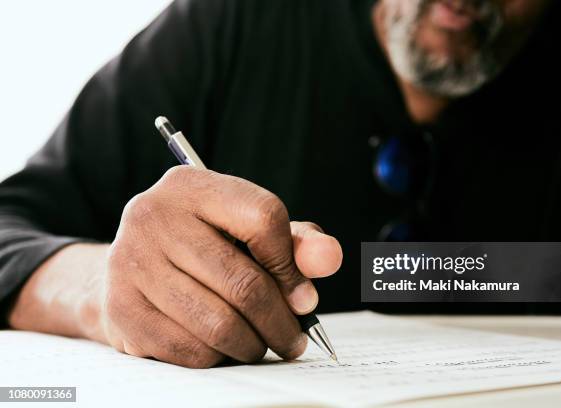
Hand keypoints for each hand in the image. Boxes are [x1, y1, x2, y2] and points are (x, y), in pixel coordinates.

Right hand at [101, 167, 341, 366]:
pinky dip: (218, 358)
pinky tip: (224, 348)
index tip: (305, 297)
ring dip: (253, 345)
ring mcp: (131, 262)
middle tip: (294, 339)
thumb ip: (296, 241)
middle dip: (281, 322)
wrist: (132, 265)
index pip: (264, 218)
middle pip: (244, 282)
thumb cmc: (202, 245)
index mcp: (191, 185)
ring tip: (262, 344)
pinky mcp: (121, 308)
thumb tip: (329, 258)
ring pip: (219, 324)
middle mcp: (154, 216)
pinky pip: (190, 350)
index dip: (293, 265)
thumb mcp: (248, 230)